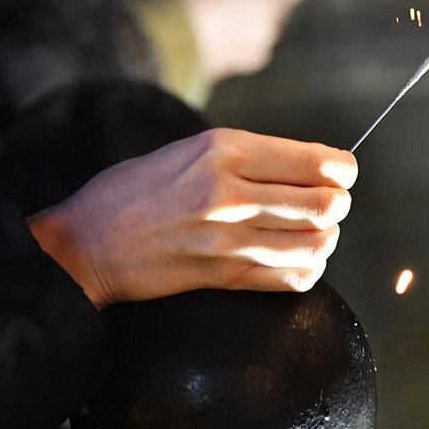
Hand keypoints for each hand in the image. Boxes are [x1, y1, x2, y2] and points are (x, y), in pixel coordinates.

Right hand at [28, 128, 356, 308]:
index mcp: (223, 150)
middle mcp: (228, 192)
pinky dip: (307, 269)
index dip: (344, 170)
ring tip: (312, 233)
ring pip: (316, 243)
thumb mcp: (191, 150)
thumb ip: (250, 157)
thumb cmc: (138, 190)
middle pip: (326, 204)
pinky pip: (292, 278)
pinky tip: (296, 260)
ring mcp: (226, 239)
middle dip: (338, 205)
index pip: (318, 161)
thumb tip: (316, 166)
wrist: (84, 244)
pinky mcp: (222, 277)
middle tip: (328, 205)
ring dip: (325, 239)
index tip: (341, 174)